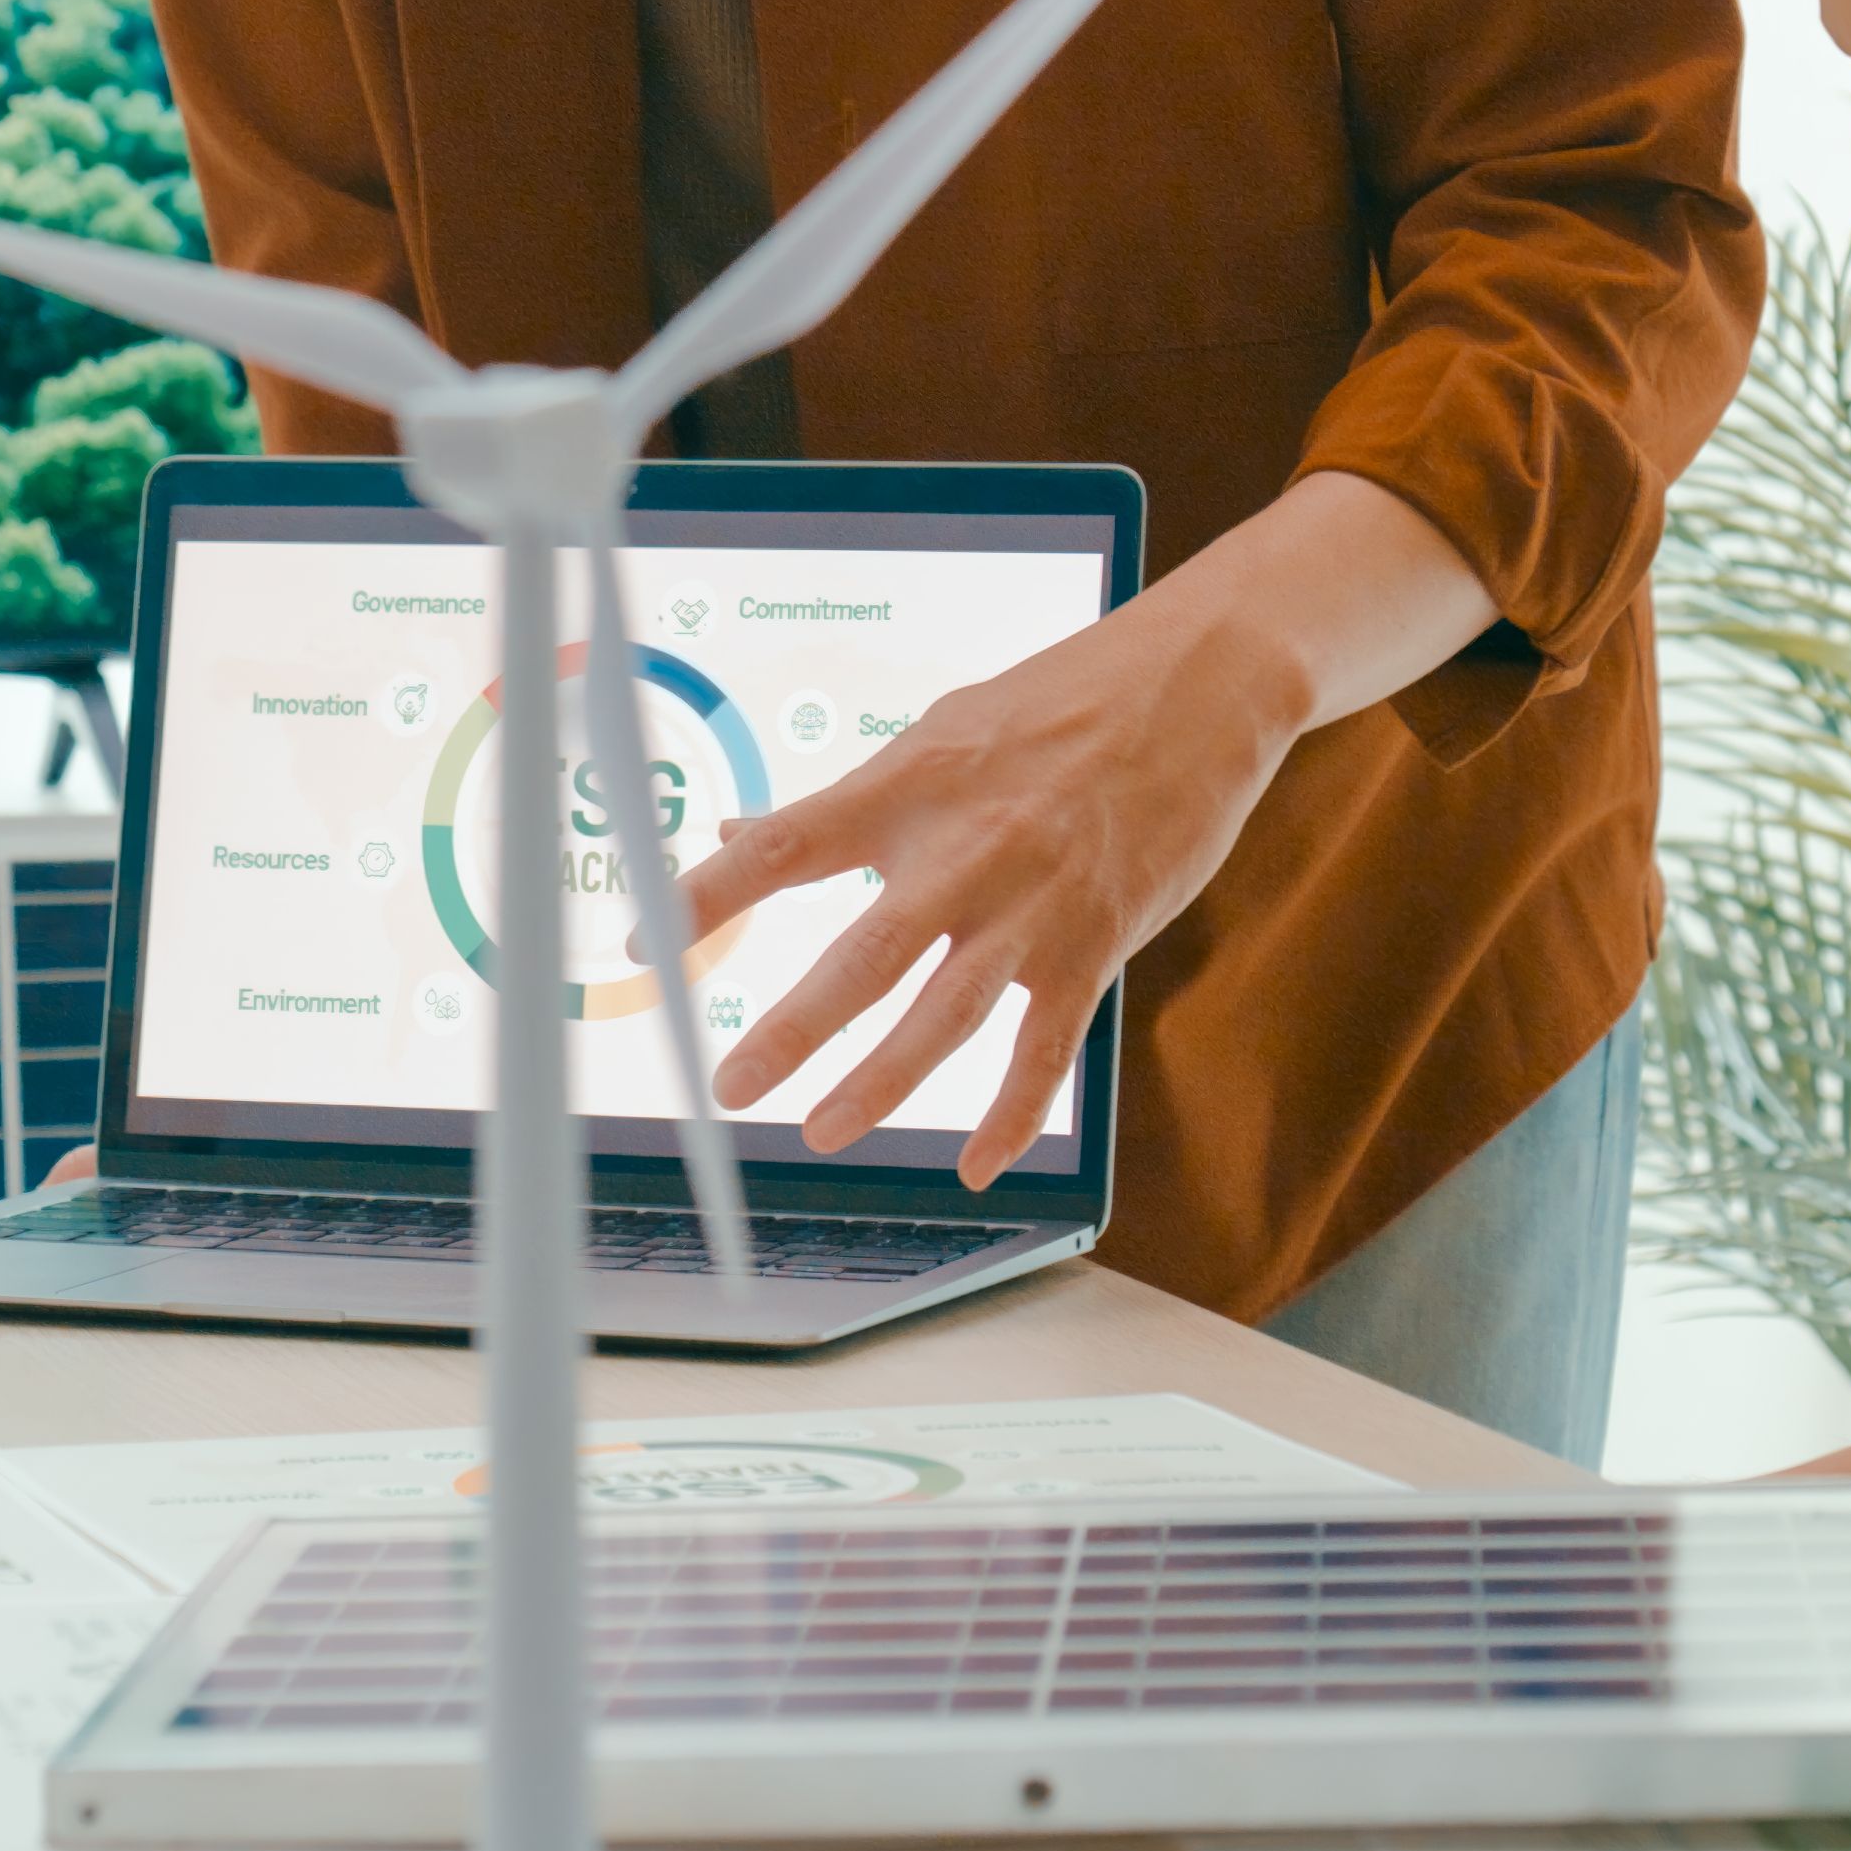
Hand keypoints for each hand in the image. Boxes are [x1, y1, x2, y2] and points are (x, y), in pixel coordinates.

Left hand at [673, 585, 1315, 1188]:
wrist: (1203, 686)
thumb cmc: (1066, 701)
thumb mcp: (945, 729)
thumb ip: (849, 800)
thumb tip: (738, 835)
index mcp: (912, 783)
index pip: (786, 846)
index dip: (707, 897)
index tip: (647, 944)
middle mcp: (967, 848)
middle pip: (863, 954)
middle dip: (792, 1028)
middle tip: (730, 1084)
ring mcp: (1036, 903)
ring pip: (947, 1013)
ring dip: (883, 1083)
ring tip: (823, 1130)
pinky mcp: (1098, 940)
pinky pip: (1047, 1046)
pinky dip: (1013, 1112)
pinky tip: (979, 1163)